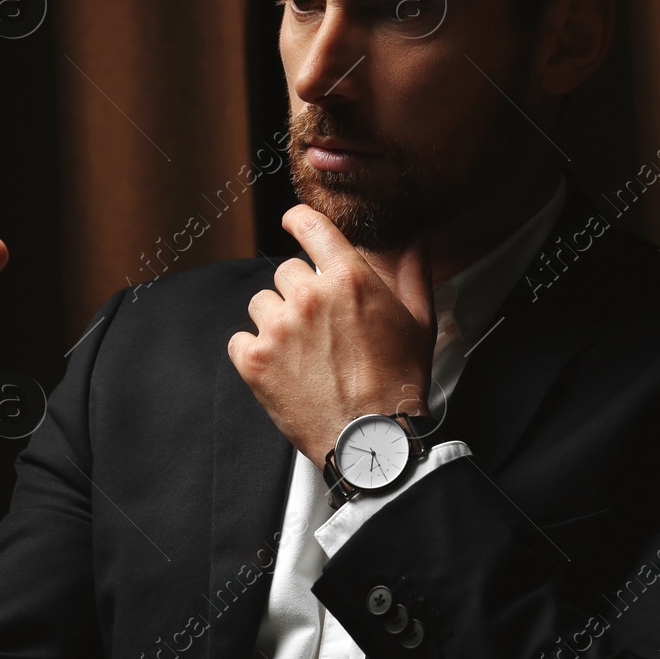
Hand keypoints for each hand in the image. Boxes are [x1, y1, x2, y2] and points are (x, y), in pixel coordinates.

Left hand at [227, 204, 434, 468]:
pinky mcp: (254, 360)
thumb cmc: (398, 381)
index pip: (309, 225)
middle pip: (285, 271)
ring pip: (261, 303)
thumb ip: (412, 270)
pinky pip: (240, 338)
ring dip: (276, 321)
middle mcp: (309, 297)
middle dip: (299, 292)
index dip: (297, 220)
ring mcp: (278, 328)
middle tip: (319, 326)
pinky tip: (282, 369)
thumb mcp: (419, 319)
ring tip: (302, 351)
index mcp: (348, 279)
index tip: (293, 223)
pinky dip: (255, 352)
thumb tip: (414, 237)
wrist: (372, 438)